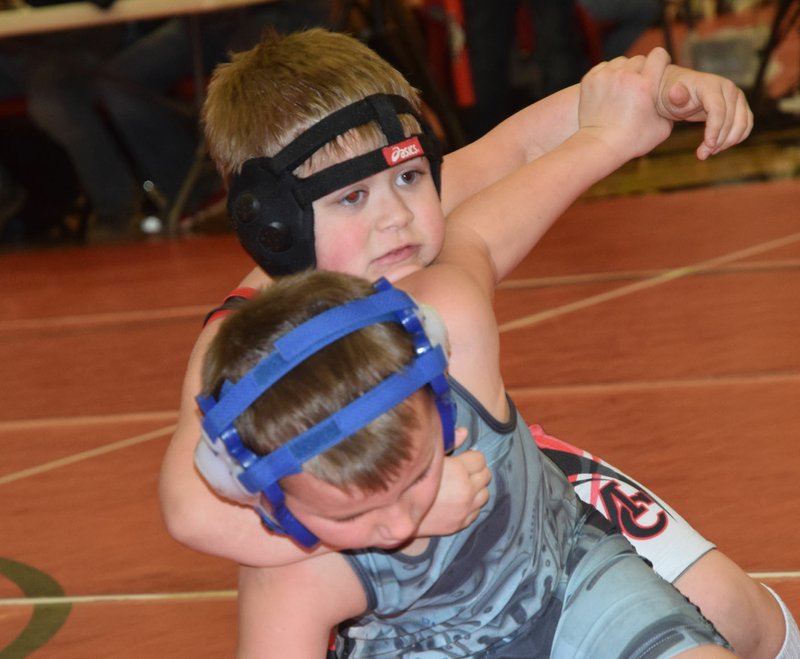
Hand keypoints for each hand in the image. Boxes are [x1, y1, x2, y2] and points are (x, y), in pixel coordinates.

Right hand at [418, 428, 490, 536]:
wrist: (397, 513)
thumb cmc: (409, 480)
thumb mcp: (427, 457)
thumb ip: (448, 443)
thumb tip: (464, 431)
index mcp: (459, 470)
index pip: (480, 459)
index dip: (471, 457)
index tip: (463, 459)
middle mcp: (466, 490)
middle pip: (486, 475)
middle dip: (476, 471)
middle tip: (463, 471)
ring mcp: (465, 509)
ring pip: (485, 495)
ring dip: (476, 489)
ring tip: (462, 486)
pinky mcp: (460, 524)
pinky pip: (476, 511)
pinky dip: (471, 506)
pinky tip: (458, 501)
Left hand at [578, 48, 673, 162]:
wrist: (599, 146)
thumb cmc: (632, 140)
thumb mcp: (663, 127)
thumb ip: (670, 107)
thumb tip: (675, 96)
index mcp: (645, 84)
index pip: (659, 54)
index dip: (661, 62)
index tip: (659, 71)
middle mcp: (625, 75)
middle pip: (639, 59)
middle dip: (642, 71)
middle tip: (639, 87)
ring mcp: (605, 76)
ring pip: (621, 62)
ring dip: (624, 71)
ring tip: (624, 89)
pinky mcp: (590, 80)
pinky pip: (604, 67)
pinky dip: (609, 75)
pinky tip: (611, 90)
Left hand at [656, 65, 752, 159]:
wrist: (679, 89)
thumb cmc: (673, 94)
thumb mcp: (670, 96)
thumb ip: (675, 96)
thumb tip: (675, 92)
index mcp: (712, 85)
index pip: (718, 110)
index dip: (714, 129)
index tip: (707, 146)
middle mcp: (729, 89)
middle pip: (731, 120)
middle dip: (718, 140)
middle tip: (702, 155)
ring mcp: (738, 97)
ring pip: (742, 124)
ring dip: (728, 142)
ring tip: (709, 153)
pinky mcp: (741, 106)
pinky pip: (746, 125)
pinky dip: (736, 138)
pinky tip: (720, 147)